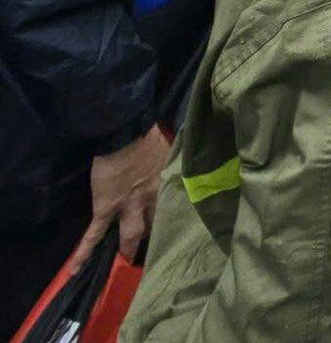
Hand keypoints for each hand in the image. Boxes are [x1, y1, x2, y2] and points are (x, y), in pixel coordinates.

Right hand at [72, 125, 169, 264]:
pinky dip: (85, 251)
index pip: (173, 208)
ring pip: (130, 234)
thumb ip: (173, 165)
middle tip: (157, 253)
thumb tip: (182, 165)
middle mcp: (150, 199)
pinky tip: (76, 268)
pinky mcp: (105, 207)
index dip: (174, 219)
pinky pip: (94, 233)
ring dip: (129, 248)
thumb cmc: (148, 137)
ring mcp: (126, 206)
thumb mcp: (169, 152)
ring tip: (127, 264)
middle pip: (155, 225)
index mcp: (166, 185)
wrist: (124, 133)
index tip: (179, 230)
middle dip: (155, 238)